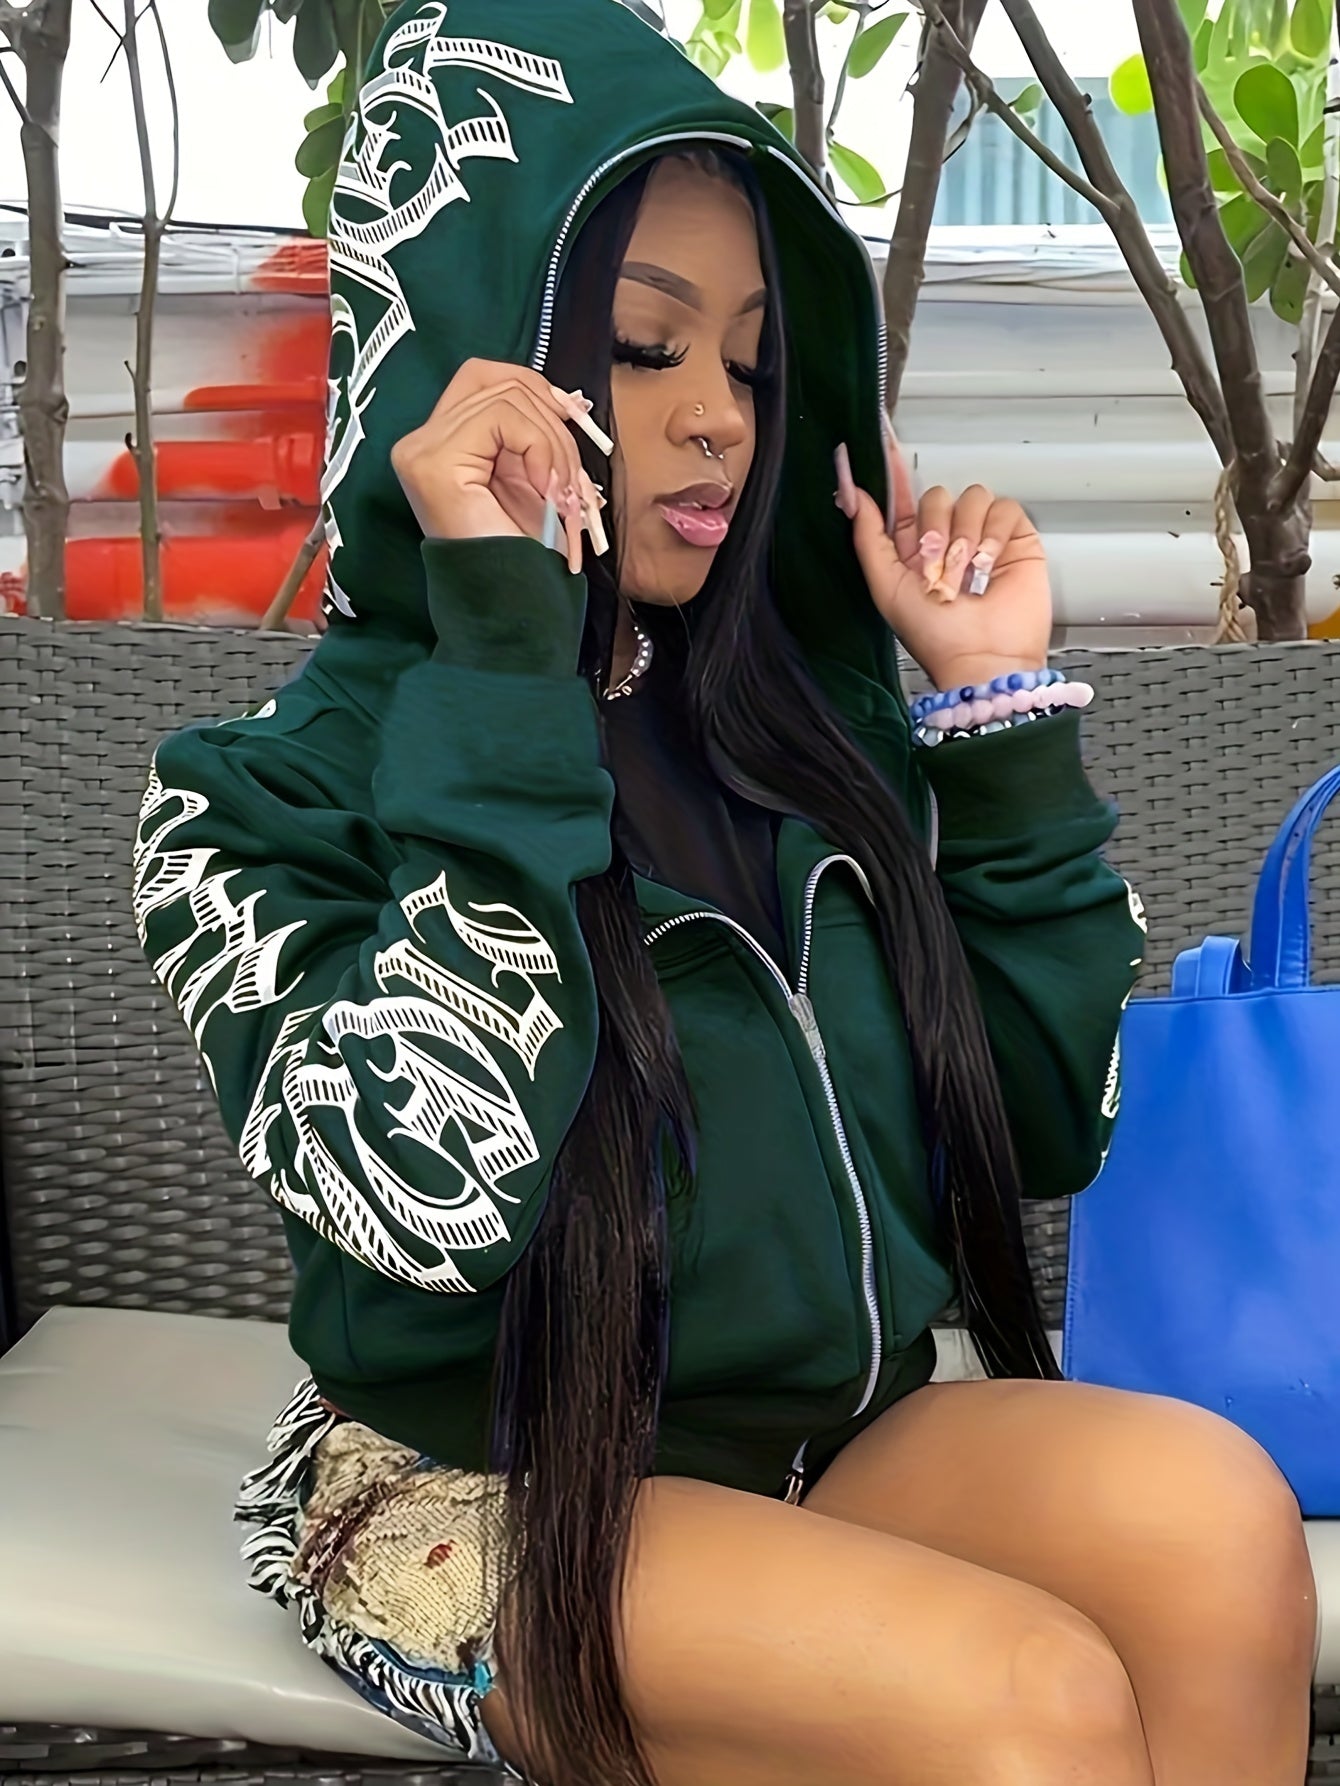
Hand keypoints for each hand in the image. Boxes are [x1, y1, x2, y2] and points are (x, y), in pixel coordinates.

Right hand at [390, 358, 604, 574]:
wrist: (510, 604)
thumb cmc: (522, 552)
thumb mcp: (532, 479)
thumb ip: (533, 434)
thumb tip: (567, 398)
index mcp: (441, 444)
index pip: (482, 377)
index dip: (533, 386)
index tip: (572, 418)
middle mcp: (420, 442)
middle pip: (497, 382)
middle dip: (553, 420)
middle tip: (571, 474)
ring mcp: (421, 451)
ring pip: (507, 397)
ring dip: (553, 443)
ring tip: (561, 491)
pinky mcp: (433, 463)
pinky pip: (502, 418)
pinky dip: (539, 448)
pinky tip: (543, 488)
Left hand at [836, 431, 1051, 691]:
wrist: (983, 658)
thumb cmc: (934, 636)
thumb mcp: (885, 586)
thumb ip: (867, 536)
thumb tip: (851, 492)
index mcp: (912, 548)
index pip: (902, 499)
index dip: (893, 472)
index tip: (882, 440)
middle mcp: (947, 539)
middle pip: (937, 495)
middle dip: (934, 532)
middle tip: (936, 571)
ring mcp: (982, 538)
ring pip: (970, 499)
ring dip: (964, 540)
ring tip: (964, 579)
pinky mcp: (1014, 539)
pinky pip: (1003, 510)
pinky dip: (993, 537)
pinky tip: (988, 567)